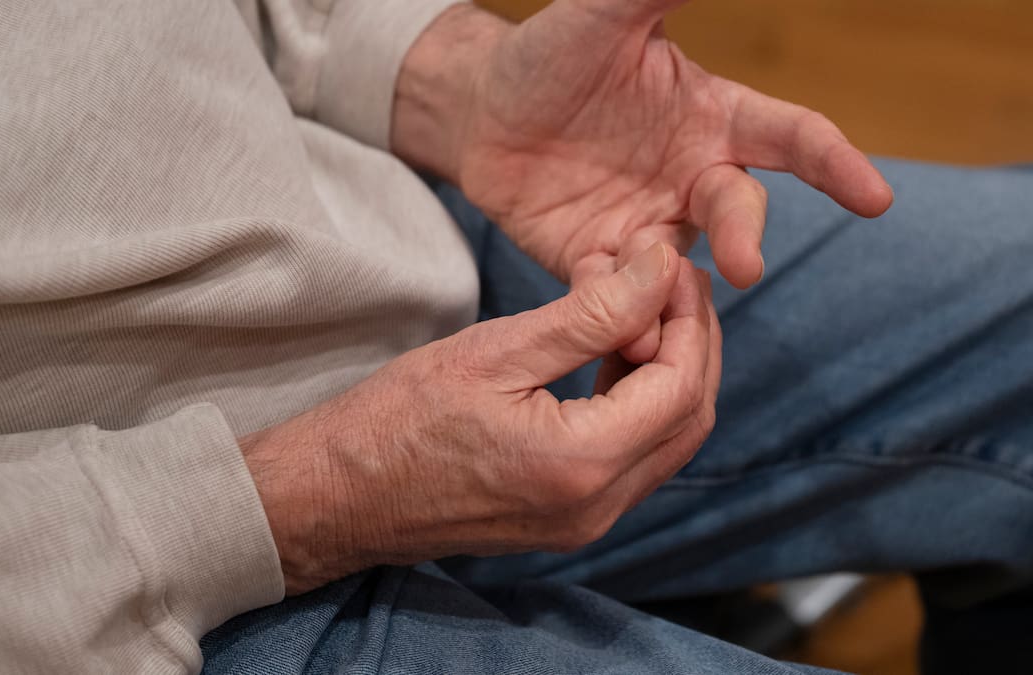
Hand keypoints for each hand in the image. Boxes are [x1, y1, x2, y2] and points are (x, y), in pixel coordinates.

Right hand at [240, 244, 720, 593]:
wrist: (338, 496)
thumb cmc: (397, 418)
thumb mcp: (495, 351)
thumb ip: (590, 314)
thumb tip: (661, 271)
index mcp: (580, 464)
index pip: (679, 386)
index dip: (690, 320)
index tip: (673, 267)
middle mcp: (597, 508)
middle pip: (689, 419)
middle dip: (694, 344)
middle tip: (673, 284)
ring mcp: (585, 522)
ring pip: (668, 442)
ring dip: (670, 373)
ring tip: (644, 310)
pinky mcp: (570, 521)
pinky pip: (634, 460)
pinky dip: (640, 405)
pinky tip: (613, 357)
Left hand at [394, 1, 891, 359]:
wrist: (482, 110)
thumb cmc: (552, 55)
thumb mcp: (604, 14)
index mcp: (713, 119)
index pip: (792, 139)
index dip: (835, 166)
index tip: (875, 199)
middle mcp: (691, 180)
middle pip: (739, 212)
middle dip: (747, 237)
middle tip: (746, 266)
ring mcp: (647, 228)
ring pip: (683, 270)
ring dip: (683, 296)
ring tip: (671, 319)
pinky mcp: (598, 266)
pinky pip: (618, 299)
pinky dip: (623, 318)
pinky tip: (625, 337)